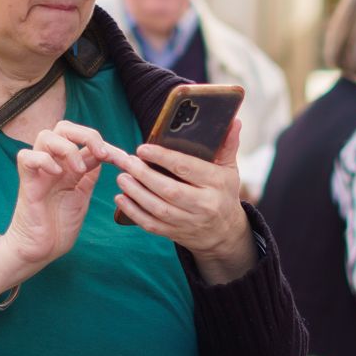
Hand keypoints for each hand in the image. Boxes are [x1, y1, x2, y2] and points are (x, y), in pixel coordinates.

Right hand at [1, 121, 105, 271]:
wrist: (40, 249)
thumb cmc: (59, 226)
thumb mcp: (82, 196)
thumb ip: (89, 176)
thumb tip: (104, 157)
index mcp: (68, 166)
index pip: (86, 142)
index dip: (109, 146)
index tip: (127, 160)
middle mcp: (53, 163)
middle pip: (64, 128)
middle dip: (87, 135)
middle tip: (102, 154)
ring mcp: (39, 171)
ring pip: (46, 136)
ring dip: (67, 148)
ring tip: (79, 169)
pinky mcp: (26, 183)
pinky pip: (26, 157)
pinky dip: (43, 160)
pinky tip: (57, 173)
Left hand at [103, 119, 253, 280]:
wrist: (224, 233)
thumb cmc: (223, 193)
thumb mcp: (229, 170)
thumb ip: (228, 145)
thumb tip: (234, 121)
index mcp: (216, 183)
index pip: (187, 168)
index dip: (163, 157)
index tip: (143, 148)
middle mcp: (204, 204)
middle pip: (169, 190)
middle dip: (144, 175)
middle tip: (126, 161)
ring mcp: (189, 221)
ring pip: (158, 208)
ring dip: (136, 193)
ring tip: (121, 177)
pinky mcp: (175, 233)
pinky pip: (151, 225)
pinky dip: (134, 212)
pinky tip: (121, 199)